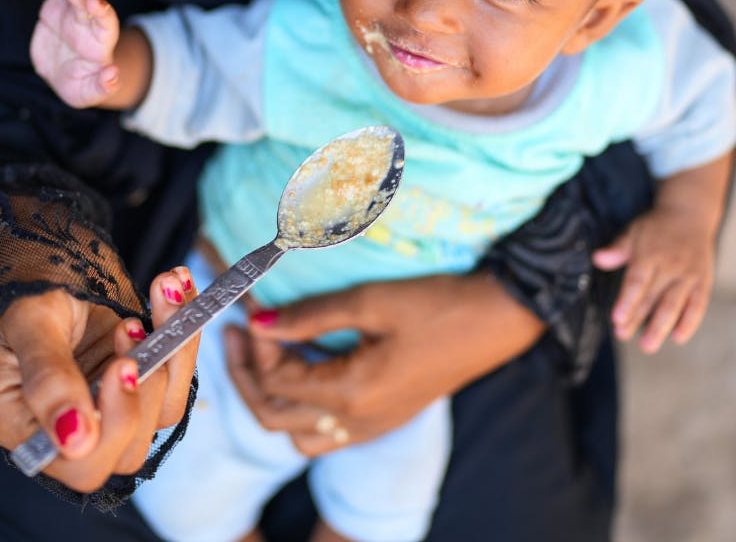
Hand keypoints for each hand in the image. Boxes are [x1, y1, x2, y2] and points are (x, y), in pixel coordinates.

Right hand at [0, 266, 198, 492]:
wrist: (49, 275)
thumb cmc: (25, 301)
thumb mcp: (29, 327)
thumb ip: (48, 380)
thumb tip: (75, 442)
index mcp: (25, 428)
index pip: (82, 464)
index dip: (114, 426)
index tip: (121, 365)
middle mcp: (72, 432)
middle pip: (130, 449)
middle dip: (146, 386)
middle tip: (131, 326)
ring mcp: (111, 411)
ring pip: (164, 411)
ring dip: (173, 350)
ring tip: (161, 292)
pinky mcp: (141, 387)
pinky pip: (177, 376)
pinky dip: (185, 332)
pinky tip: (174, 288)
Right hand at [29, 0, 121, 108]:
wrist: (66, 75)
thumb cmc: (81, 85)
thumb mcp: (88, 93)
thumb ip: (102, 86)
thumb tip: (114, 75)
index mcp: (100, 40)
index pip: (106, 21)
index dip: (102, 11)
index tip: (95, 3)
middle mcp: (89, 20)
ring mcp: (72, 10)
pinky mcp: (54, 6)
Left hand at [223, 272, 544, 455]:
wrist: (498, 319)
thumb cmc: (438, 305)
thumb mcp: (371, 301)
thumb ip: (311, 316)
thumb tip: (258, 322)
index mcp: (353, 394)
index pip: (278, 381)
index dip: (256, 345)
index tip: (251, 308)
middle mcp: (359, 422)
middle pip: (275, 418)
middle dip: (248, 375)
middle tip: (237, 333)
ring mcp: (372, 426)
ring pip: (297, 434)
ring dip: (273, 397)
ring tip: (267, 352)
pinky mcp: (384, 418)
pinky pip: (326, 431)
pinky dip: (302, 406)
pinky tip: (304, 367)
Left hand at [592, 153, 732, 353]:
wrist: (690, 214)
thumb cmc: (656, 227)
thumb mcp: (633, 232)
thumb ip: (617, 249)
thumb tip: (597, 259)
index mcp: (649, 254)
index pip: (637, 281)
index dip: (627, 301)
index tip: (617, 319)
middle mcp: (670, 266)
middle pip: (653, 297)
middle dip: (637, 319)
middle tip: (622, 335)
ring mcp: (688, 275)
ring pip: (675, 304)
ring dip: (661, 327)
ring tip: (648, 346)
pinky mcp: (703, 282)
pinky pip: (698, 305)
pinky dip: (690, 323)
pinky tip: (678, 338)